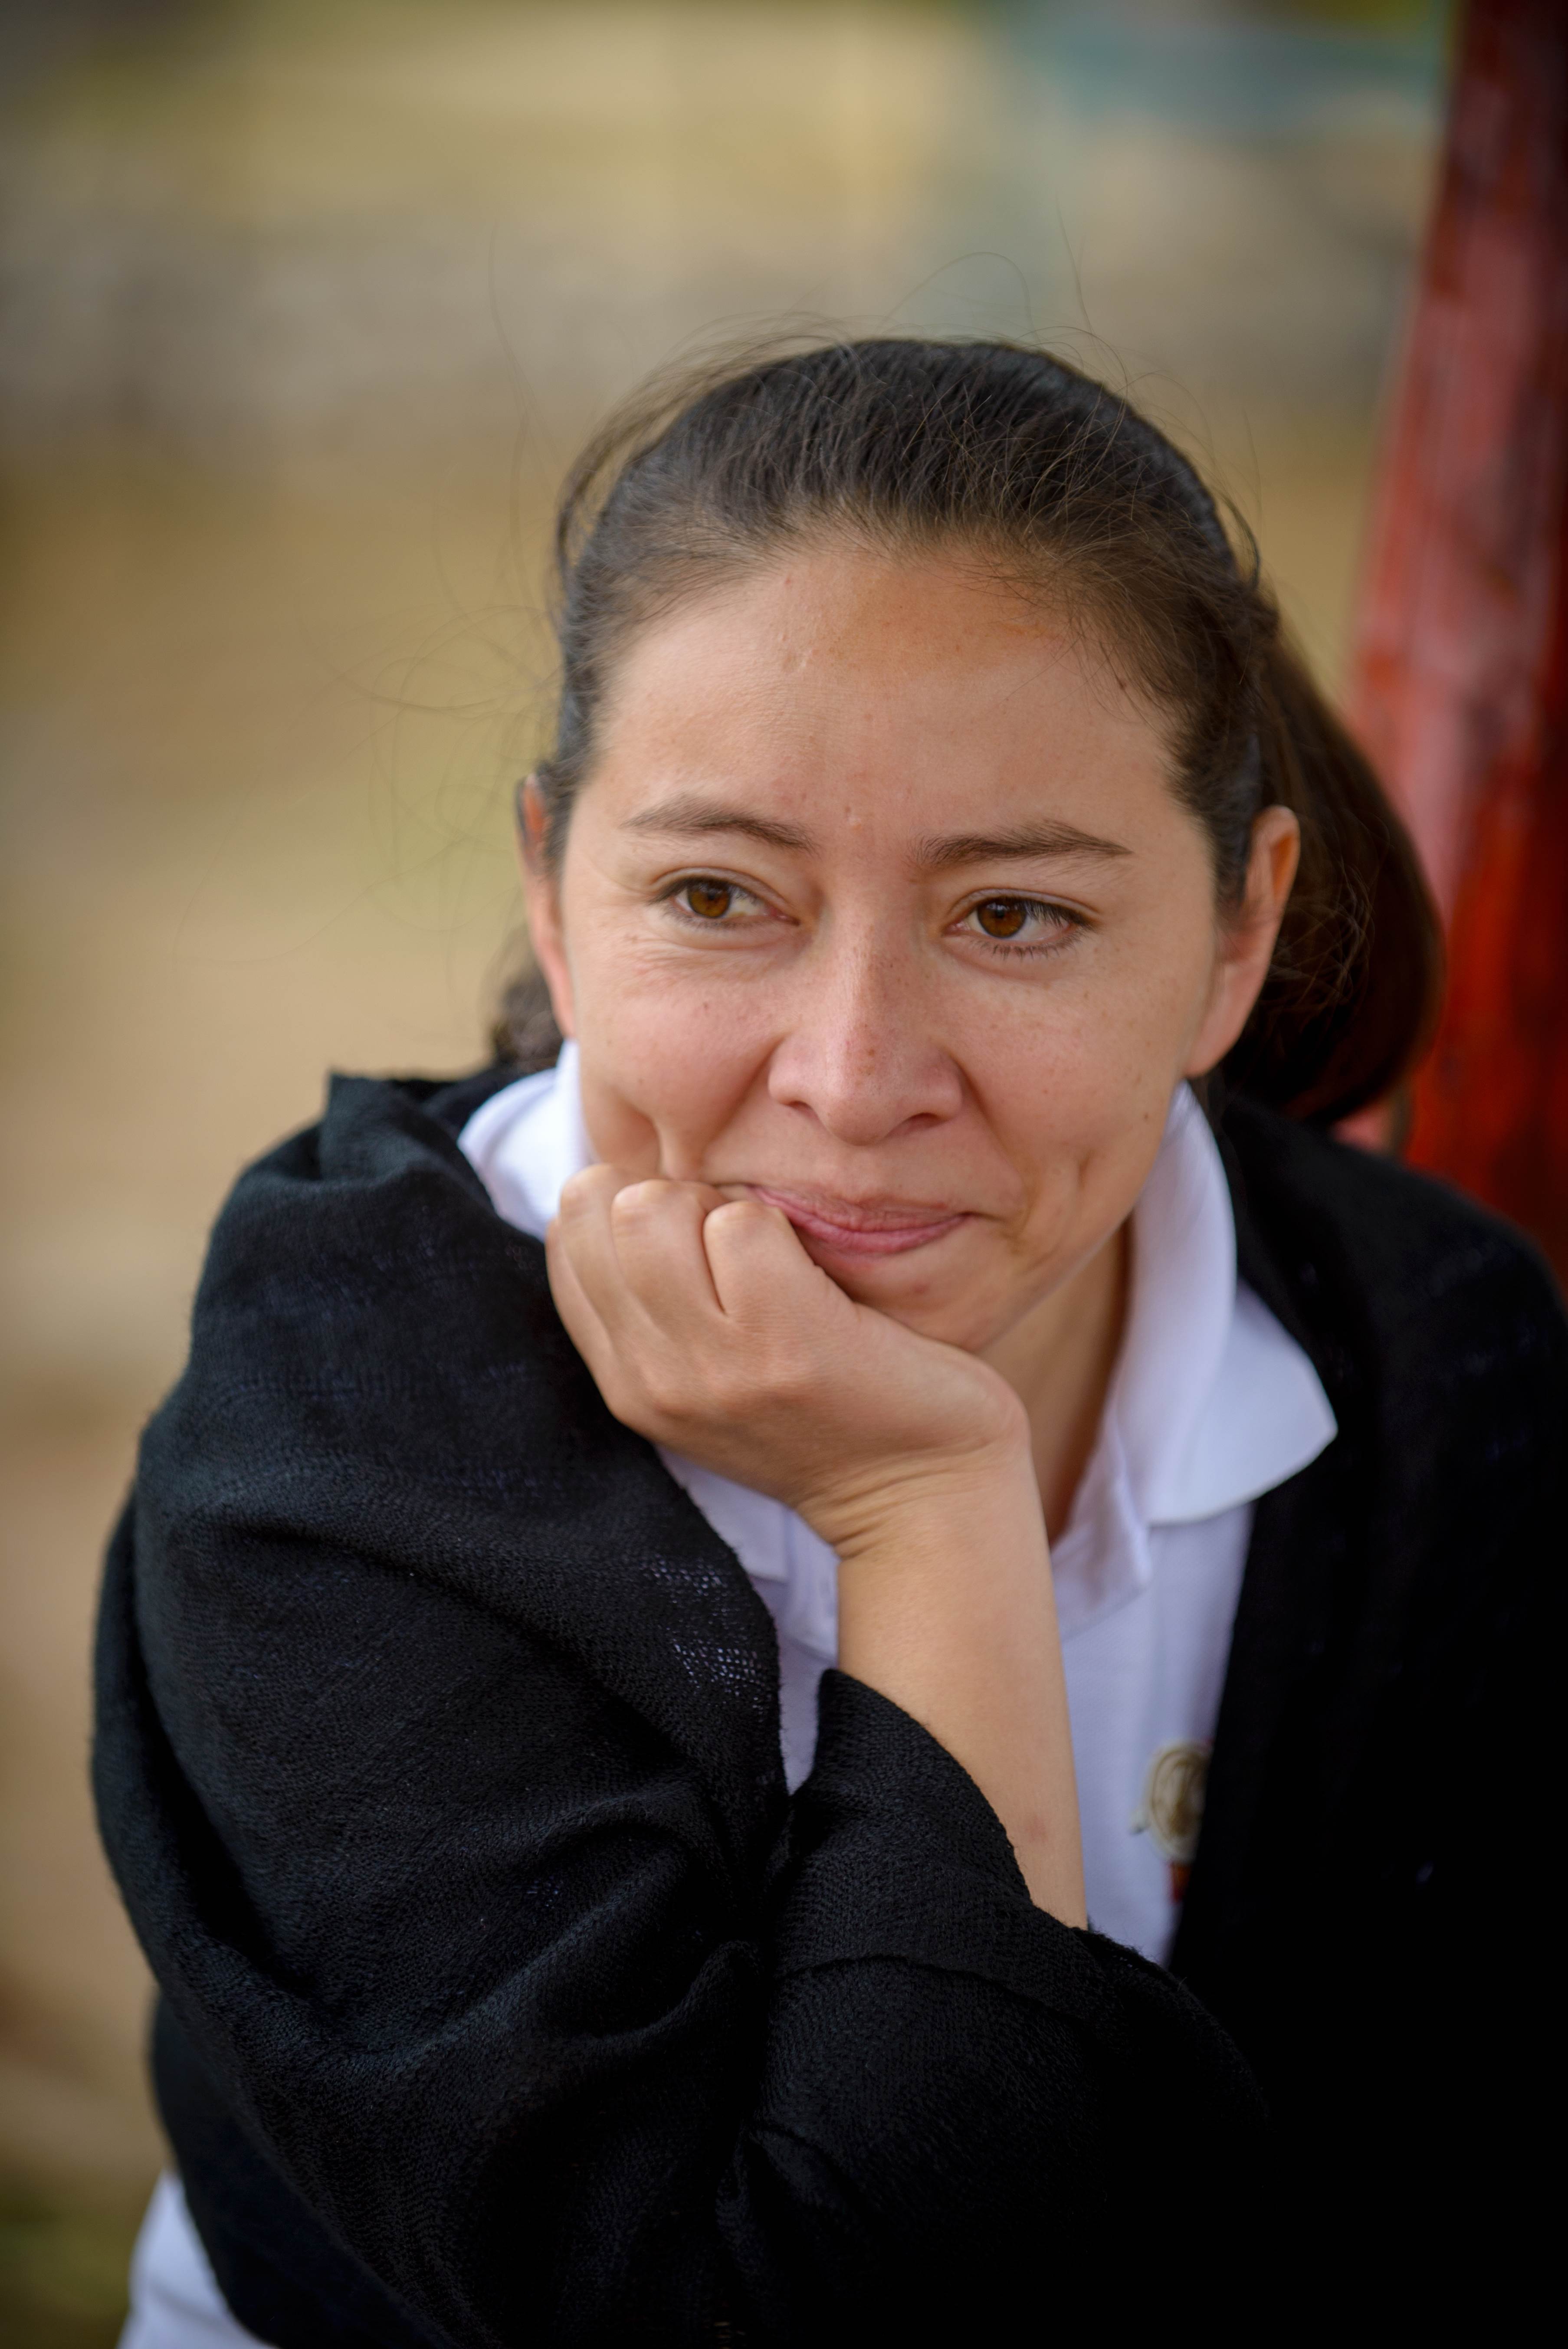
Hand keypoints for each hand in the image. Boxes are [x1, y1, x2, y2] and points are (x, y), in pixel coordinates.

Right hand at [546, 1167, 1028, 1558]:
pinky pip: (743, 1225)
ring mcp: (711, 1365)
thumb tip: (623, 1187)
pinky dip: (781, 1228)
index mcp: (626, 1381)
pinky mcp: (782, 1345)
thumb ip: (657, 1306)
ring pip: (654, 1206)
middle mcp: (651, 1378)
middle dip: (671, 1194)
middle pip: (598, 1205)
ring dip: (719, 1206)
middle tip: (738, 1244)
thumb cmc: (829, 1412)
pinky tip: (815, 1279)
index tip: (694, 1238)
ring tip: (771, 1258)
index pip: (566, 1237)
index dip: (629, 1205)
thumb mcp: (711, 1378)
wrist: (922, 1496)